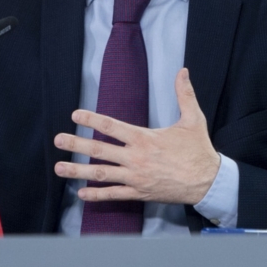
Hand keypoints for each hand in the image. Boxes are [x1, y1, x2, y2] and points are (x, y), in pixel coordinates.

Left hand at [52, 68, 221, 204]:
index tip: (75, 115)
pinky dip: (96, 195)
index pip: (111, 126)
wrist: (207, 182)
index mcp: (144, 138)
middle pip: (100, 150)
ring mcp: (135, 177)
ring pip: (101, 174)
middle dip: (76, 144)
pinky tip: (81, 193)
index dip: (91, 119)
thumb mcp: (193, 119)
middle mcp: (136, 158)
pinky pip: (114, 194)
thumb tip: (183, 71)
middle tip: (58, 140)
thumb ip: (184, 94)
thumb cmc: (199, 150)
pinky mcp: (139, 193)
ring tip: (59, 168)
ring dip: (78, 171)